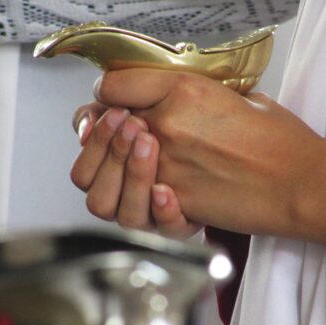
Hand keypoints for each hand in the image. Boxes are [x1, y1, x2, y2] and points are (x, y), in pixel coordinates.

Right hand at [70, 102, 200, 238]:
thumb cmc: (196, 118)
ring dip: (135, 177)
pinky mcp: (180, 223)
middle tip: (136, 124)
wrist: (241, 142)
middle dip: (114, 157)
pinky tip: (165, 188)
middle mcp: (126, 198)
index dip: (96, 144)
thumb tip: (87, 120)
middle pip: (98, 198)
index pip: (84, 173)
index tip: (119, 113)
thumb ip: (118, 96)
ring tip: (152, 143)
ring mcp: (153, 214)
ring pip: (126, 216)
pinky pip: (167, 229)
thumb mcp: (162, 93)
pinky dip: (164, 211)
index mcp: (111, 174)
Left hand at [94, 70, 325, 246]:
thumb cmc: (282, 143)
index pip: (114, 84)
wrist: (302, 182)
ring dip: (109, 169)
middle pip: (103, 125)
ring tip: (132, 167)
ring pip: (104, 172)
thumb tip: (178, 100)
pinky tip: (157, 192)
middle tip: (118, 134)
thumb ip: (199, 98)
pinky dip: (140, 199)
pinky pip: (135, 205)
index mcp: (184, 91)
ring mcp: (166, 167)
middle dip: (103, 130)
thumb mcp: (240, 99)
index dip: (109, 94)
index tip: (115, 103)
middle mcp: (167, 126)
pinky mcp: (175, 202)